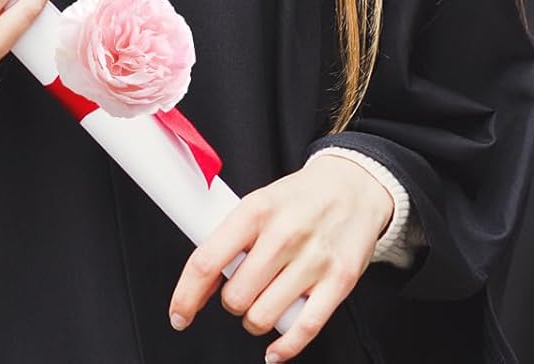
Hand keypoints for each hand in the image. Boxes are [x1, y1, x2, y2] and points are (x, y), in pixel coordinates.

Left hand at [168, 155, 390, 361]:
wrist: (355, 186)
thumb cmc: (300, 198)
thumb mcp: (260, 203)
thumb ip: (231, 239)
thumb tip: (199, 283)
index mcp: (256, 209)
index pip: (207, 260)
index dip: (186, 295)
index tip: (179, 315)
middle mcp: (284, 234)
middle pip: (235, 297)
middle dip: (232, 301)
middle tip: (243, 287)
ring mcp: (313, 259)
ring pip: (263, 317)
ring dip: (256, 319)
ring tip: (265, 299)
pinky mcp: (339, 281)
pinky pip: (303, 328)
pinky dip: (283, 346)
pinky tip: (275, 347)